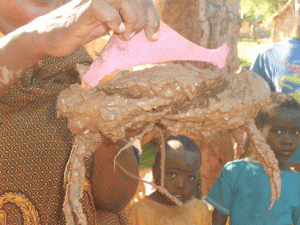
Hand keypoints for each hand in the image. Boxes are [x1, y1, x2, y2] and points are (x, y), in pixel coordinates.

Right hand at [27, 0, 159, 57]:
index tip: (153, 36)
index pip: (143, 0)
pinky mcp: (84, 10)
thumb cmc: (84, 30)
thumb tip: (151, 33)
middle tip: (131, 35)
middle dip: (141, 20)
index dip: (152, 17)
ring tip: (124, 34)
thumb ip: (127, 23)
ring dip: (131, 19)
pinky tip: (113, 30)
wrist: (55, 36)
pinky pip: (103, 8)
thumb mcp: (111, 26)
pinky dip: (113, 20)